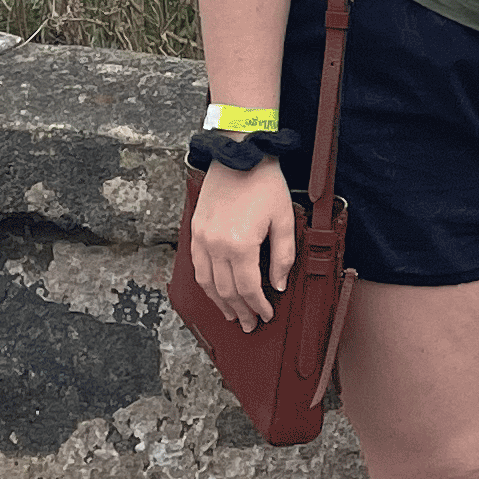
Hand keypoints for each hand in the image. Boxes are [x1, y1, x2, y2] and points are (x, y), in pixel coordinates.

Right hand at [188, 159, 294, 332]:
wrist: (239, 153)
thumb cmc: (265, 183)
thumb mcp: (284, 220)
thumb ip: (282, 257)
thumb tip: (278, 285)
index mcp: (240, 244)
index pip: (248, 288)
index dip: (258, 306)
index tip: (266, 315)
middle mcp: (216, 244)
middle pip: (227, 290)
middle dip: (240, 311)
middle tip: (249, 324)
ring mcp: (202, 237)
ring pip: (207, 282)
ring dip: (220, 302)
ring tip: (232, 315)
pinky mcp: (195, 230)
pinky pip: (197, 265)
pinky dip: (206, 284)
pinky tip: (215, 291)